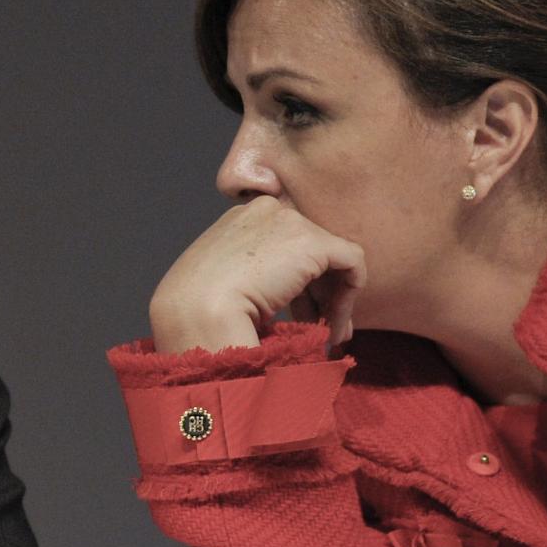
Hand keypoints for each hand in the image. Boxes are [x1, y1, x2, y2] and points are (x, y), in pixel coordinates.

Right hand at [147, 196, 366, 353]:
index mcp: (240, 220)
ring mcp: (290, 222)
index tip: (295, 316)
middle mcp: (267, 211)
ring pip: (332, 259)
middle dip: (319, 292)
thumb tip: (280, 293)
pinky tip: (335, 327)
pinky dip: (349, 298)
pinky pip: (352, 264)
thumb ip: (251, 277)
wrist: (195, 311)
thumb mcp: (219, 284)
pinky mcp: (312, 242)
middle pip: (309, 250)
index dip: (294, 283)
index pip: (282, 245)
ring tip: (329, 336)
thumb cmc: (195, 310)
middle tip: (321, 329)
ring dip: (334, 300)